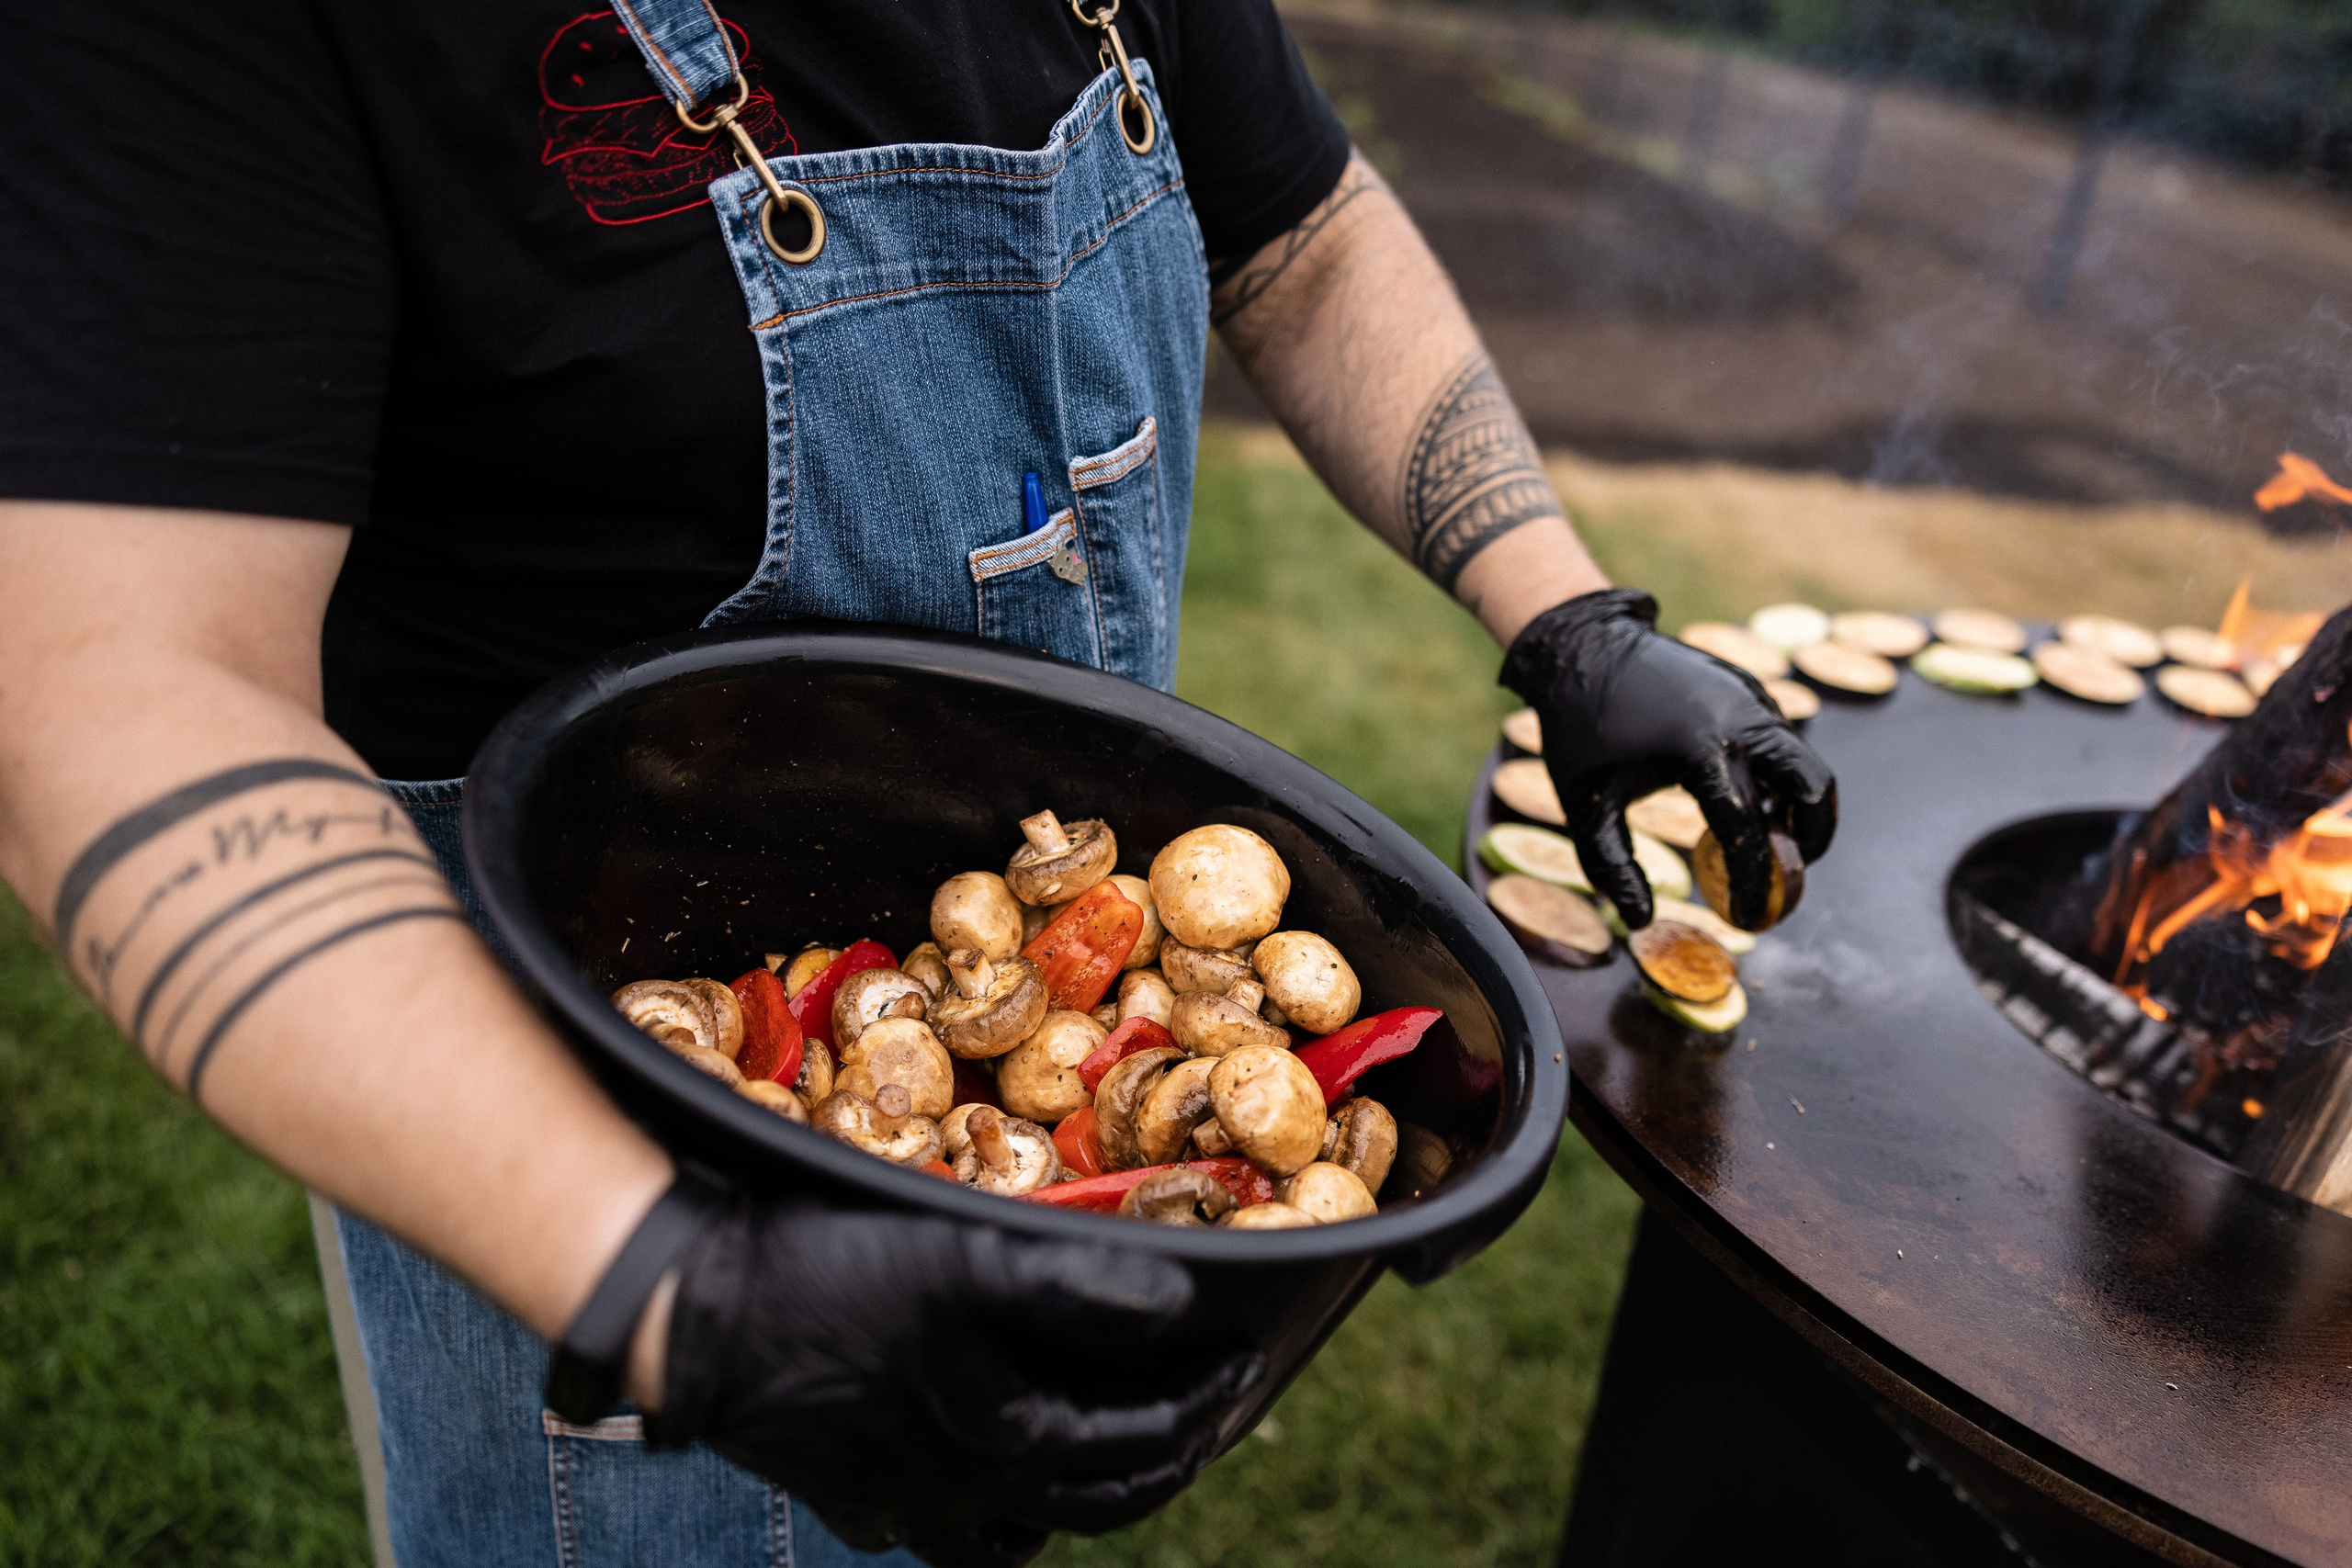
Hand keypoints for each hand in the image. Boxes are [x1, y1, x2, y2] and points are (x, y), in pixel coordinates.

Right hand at [643, 1198, 1263, 1567]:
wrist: (689, 1312)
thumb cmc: (821, 1275)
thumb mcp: (957, 1258)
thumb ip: (1074, 1280)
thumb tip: (1176, 1304)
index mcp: (999, 1445)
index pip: (1136, 1442)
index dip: (1202, 1403)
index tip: (1247, 1365)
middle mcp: (957, 1495)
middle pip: (1092, 1503)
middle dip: (1162, 1463)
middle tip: (1206, 1419)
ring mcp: (898, 1503)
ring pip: (1014, 1536)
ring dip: (1078, 1501)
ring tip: (1110, 1456)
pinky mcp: (846, 1491)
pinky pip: (934, 1533)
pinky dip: (982, 1519)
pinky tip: (980, 1487)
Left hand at [1500, 589, 1836, 929]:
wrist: (1581, 647)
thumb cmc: (1580, 730)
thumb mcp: (1585, 804)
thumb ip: (1611, 866)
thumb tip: (1640, 919)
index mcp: (1701, 750)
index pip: (1747, 831)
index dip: (1753, 883)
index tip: (1750, 918)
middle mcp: (1741, 719)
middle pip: (1813, 788)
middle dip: (1812, 838)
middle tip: (1790, 873)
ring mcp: (1751, 696)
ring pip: (1804, 759)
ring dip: (1798, 804)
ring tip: (1768, 840)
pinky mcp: (1749, 684)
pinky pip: (1782, 736)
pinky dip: (1780, 773)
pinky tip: (1747, 796)